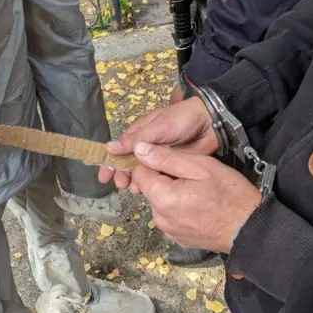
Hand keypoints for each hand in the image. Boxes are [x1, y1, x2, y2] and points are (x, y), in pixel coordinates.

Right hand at [98, 95, 218, 187]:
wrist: (209, 123)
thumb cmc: (180, 120)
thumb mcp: (156, 127)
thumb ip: (134, 140)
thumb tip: (109, 148)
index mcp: (140, 133)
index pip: (119, 149)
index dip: (110, 163)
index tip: (103, 177)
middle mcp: (146, 146)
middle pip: (129, 164)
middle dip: (122, 175)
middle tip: (121, 185)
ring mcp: (159, 157)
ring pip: (142, 172)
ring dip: (136, 181)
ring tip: (135, 190)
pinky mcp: (171, 166)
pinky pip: (157, 177)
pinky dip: (151, 184)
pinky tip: (149, 191)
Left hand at [129, 143, 260, 253]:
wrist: (249, 229)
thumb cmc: (229, 195)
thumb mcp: (200, 166)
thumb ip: (166, 158)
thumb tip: (138, 149)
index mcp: (161, 197)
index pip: (139, 173)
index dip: (154, 162)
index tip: (174, 160)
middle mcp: (158, 217)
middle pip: (150, 189)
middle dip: (165, 178)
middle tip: (193, 176)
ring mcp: (168, 230)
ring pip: (160, 203)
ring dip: (172, 194)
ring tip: (198, 192)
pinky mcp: (177, 238)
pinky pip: (170, 217)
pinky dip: (179, 209)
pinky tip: (198, 206)